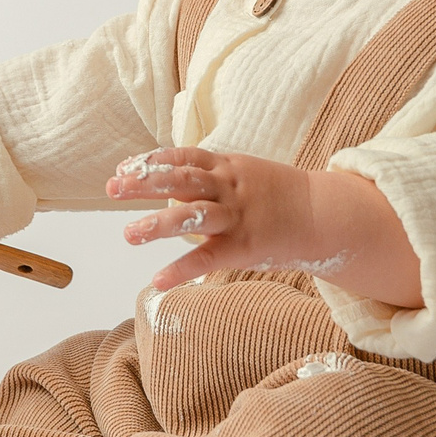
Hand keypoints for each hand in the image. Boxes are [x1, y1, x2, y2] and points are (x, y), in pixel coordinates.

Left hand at [106, 147, 422, 305]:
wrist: (323, 215)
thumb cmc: (277, 196)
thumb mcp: (244, 174)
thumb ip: (208, 177)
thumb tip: (166, 182)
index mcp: (227, 166)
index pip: (182, 157)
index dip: (151, 161)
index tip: (122, 168)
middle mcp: (229, 187)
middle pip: (181, 180)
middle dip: (144, 183)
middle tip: (112, 188)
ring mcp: (238, 216)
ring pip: (192, 216)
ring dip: (158, 225)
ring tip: (128, 234)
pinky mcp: (246, 246)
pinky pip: (209, 259)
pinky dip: (182, 270)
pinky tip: (158, 280)